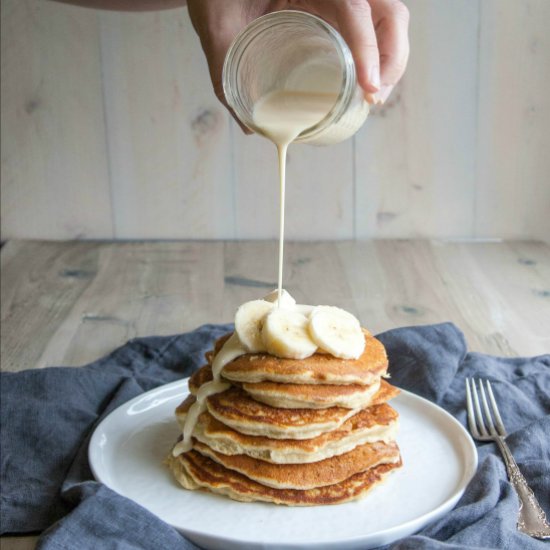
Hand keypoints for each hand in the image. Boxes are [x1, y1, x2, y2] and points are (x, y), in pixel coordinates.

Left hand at [188, 0, 409, 125]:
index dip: (368, 46)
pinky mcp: (338, 7)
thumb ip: (224, 67)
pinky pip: (373, 26)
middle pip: (388, 13)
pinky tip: (366, 82)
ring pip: (388, 19)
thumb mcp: (217, 23)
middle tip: (374, 99)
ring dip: (390, 59)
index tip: (368, 87)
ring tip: (373, 96)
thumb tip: (252, 127)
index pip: (355, 5)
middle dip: (391, 59)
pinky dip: (378, 55)